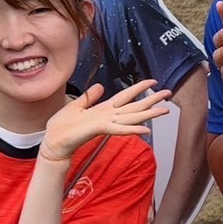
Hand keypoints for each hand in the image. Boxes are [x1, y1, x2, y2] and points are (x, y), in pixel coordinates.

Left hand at [41, 80, 171, 160]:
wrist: (53, 142)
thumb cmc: (62, 127)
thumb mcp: (75, 106)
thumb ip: (89, 97)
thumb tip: (100, 86)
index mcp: (104, 109)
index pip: (126, 96)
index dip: (139, 88)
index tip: (153, 81)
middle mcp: (109, 116)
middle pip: (135, 106)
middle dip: (153, 100)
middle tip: (169, 93)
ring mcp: (107, 123)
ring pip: (133, 117)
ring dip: (150, 114)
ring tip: (165, 110)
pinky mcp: (101, 129)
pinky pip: (120, 129)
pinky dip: (133, 130)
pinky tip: (146, 130)